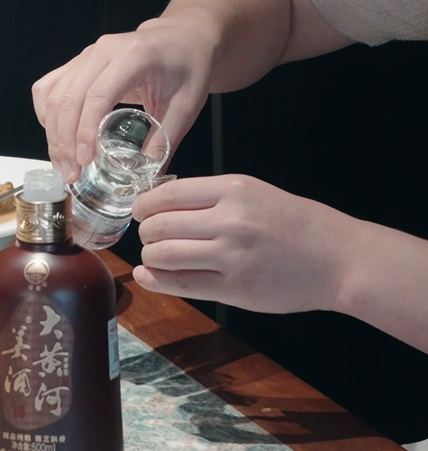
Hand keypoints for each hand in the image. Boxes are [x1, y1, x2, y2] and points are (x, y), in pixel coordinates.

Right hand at [31, 15, 215, 181]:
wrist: (181, 38)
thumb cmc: (187, 66)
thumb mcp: (186, 105)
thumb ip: (165, 139)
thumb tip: (146, 176)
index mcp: (133, 56)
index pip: (98, 94)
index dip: (85, 129)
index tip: (85, 160)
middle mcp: (103, 50)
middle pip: (69, 97)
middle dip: (64, 140)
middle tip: (71, 173)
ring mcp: (86, 55)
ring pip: (54, 94)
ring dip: (53, 133)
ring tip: (64, 164)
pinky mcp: (77, 63)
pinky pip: (49, 88)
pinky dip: (47, 114)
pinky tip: (57, 137)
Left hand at [133, 175, 359, 313]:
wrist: (339, 258)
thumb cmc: (295, 222)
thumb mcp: (253, 191)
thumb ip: (209, 196)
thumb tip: (160, 201)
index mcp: (233, 190)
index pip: (167, 194)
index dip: (144, 205)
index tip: (140, 211)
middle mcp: (230, 221)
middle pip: (160, 225)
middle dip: (145, 232)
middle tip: (148, 236)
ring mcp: (232, 257)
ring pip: (165, 255)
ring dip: (149, 257)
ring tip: (153, 256)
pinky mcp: (235, 289)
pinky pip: (181, 284)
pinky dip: (156, 280)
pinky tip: (148, 276)